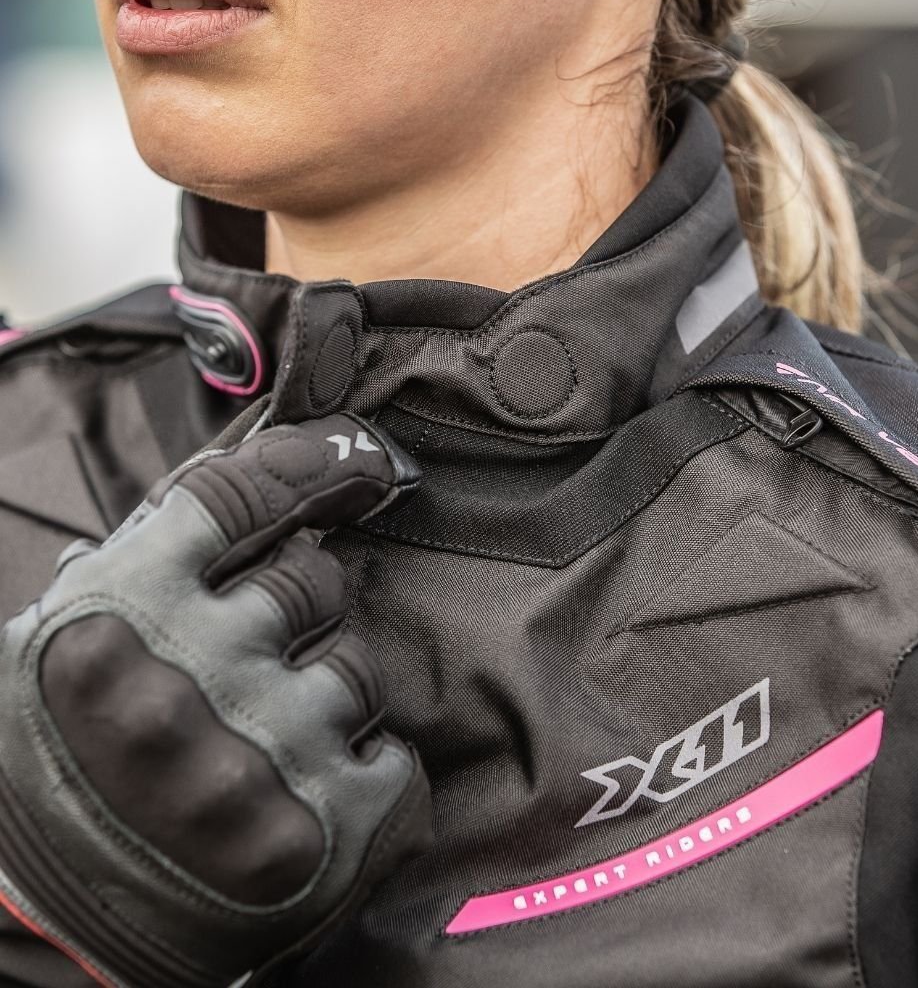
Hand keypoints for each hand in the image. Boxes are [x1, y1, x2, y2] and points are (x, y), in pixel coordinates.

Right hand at [0, 413, 431, 987]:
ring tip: (267, 738)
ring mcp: (265, 756)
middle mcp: (192, 678)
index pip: (243, 493)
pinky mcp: (327, 831)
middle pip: (317, 576)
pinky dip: (361, 766)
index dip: (315, 464)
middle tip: (261, 650)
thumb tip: (265, 475)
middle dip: (303, 602)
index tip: (360, 461)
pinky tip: (305, 789)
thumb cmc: (61, 767)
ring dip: (327, 691)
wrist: (51, 930)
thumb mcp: (65, 643)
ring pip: (359, 667)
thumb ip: (149, 557)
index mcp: (117, 614)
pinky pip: (392, 755)